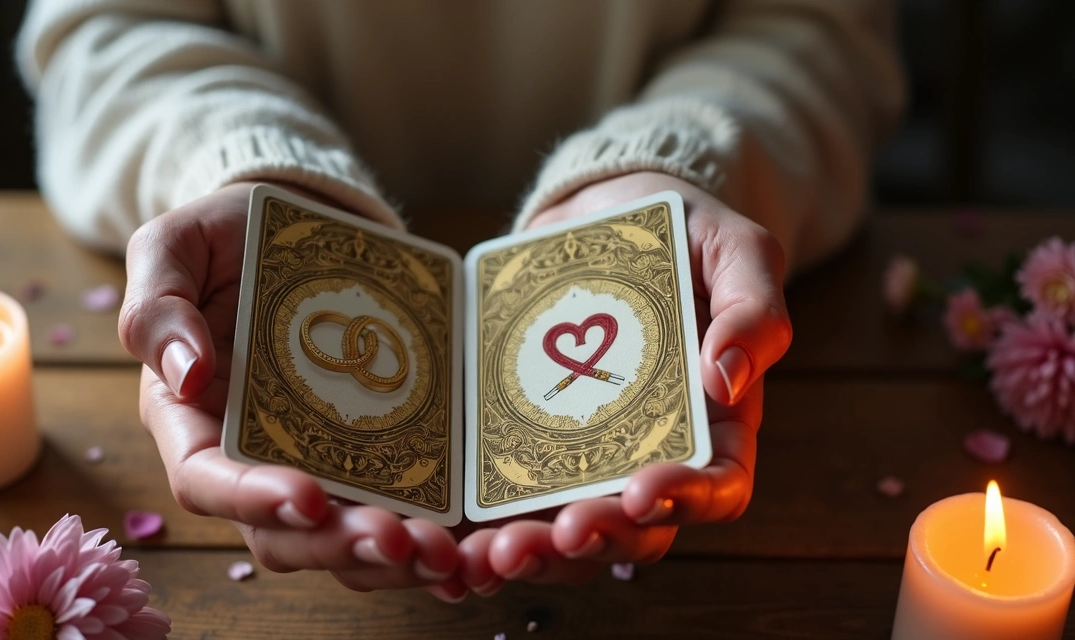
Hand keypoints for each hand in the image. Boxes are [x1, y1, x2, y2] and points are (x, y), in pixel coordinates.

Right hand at [118, 182, 463, 598]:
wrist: (295, 225)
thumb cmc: (226, 236)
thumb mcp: (176, 245)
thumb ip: (158, 304)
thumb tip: (184, 372)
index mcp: (191, 417)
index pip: (206, 479)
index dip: (250, 498)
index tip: (306, 497)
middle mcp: (249, 456)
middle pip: (282, 532)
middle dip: (337, 545)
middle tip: (399, 541)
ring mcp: (312, 461)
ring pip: (340, 539)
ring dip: (390, 560)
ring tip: (441, 553)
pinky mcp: (369, 456)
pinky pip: (393, 513)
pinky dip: (425, 539)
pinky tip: (466, 548)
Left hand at [455, 172, 791, 594]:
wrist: (598, 213)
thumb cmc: (682, 233)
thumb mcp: (734, 249)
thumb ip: (753, 308)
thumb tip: (729, 378)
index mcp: (715, 422)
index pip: (718, 485)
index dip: (686, 500)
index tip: (642, 494)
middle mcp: (651, 453)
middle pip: (636, 529)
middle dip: (595, 540)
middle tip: (553, 536)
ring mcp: (584, 457)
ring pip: (567, 531)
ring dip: (533, 553)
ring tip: (490, 555)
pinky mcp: (525, 446)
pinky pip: (508, 502)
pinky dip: (482, 532)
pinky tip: (453, 543)